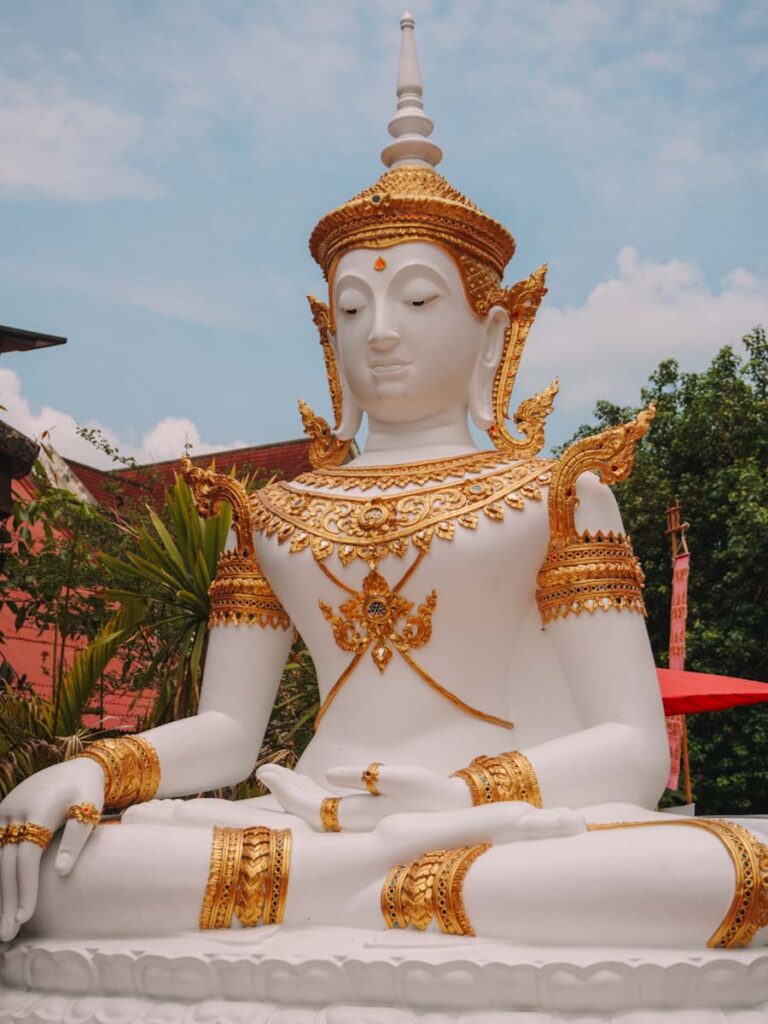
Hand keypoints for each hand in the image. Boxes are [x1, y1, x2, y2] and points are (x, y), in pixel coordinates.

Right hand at [0, 758, 104, 940]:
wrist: (76, 766)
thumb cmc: (87, 791)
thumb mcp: (90, 807)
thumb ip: (76, 838)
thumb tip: (61, 870)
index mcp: (38, 810)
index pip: (26, 858)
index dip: (25, 887)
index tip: (25, 917)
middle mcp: (14, 811)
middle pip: (5, 863)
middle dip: (6, 899)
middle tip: (7, 934)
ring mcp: (4, 812)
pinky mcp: (1, 814)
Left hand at [257, 762, 471, 831]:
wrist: (456, 811)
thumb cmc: (431, 792)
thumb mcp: (402, 777)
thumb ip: (365, 777)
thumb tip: (328, 775)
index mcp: (356, 817)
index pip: (308, 807)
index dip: (285, 791)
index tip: (265, 772)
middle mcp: (352, 826)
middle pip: (306, 810)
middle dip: (285, 789)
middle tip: (264, 770)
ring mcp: (357, 824)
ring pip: (316, 809)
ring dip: (297, 792)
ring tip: (278, 774)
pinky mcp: (365, 817)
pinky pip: (329, 808)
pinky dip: (314, 795)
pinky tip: (309, 784)